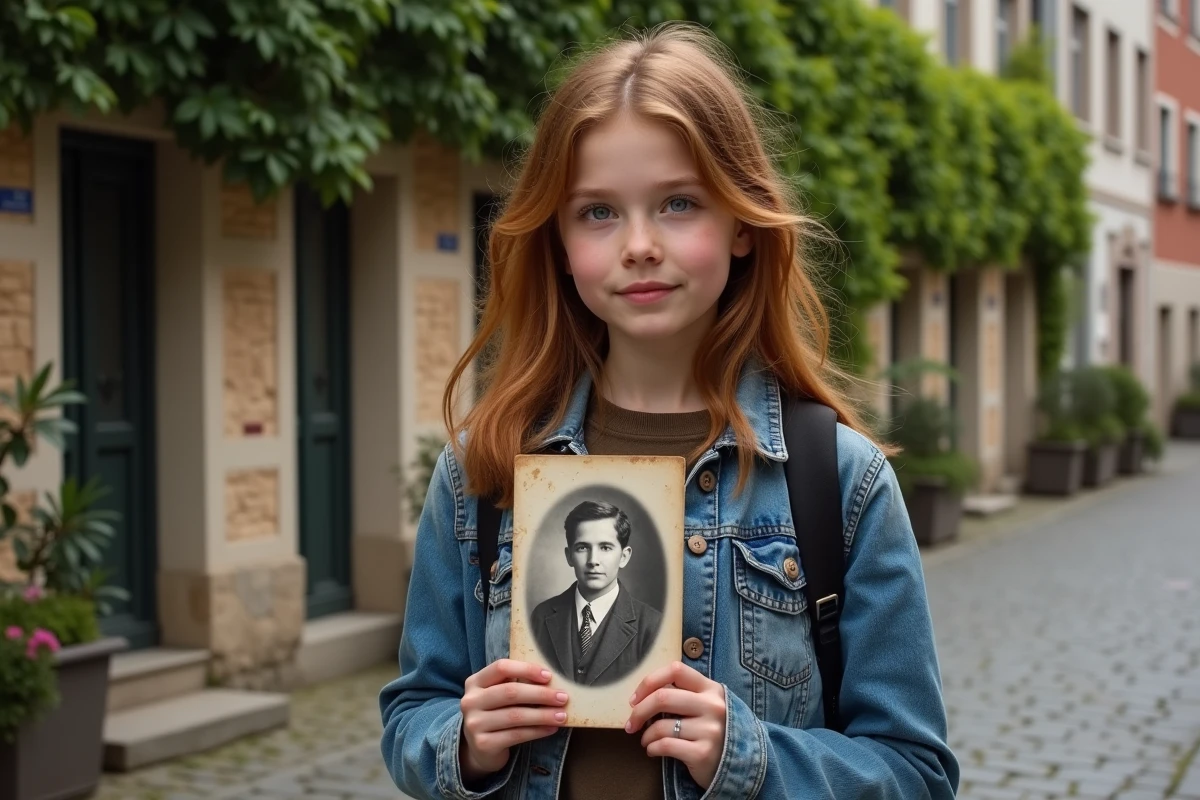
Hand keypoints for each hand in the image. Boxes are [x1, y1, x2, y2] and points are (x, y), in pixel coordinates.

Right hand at [459, 659, 568, 782]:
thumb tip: (551, 680)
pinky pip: (516, 735)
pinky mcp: (483, 744)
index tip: (548, 676)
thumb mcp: (499, 695)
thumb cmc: (496, 714)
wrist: (479, 749)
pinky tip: (551, 729)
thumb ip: (515, 683)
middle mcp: (470, 701)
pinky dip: (537, 731)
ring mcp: (474, 724)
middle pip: (510, 692)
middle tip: (562, 698)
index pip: (501, 667)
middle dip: (540, 694)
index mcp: (475, 682)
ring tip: (561, 715)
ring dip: (543, 715)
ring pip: (515, 715)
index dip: (526, 669)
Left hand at [626, 661, 726, 789]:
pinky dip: (652, 749)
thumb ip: (685, 695)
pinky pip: (665, 746)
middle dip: (639, 711)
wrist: (742, 763)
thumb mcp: (707, 705)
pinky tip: (653, 751)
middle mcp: (712, 706)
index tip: (636, 698)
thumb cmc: (714, 730)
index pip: (676, 670)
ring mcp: (710, 730)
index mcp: (711, 689)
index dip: (649, 681)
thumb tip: (644, 695)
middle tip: (632, 723)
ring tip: (646, 740)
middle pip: (663, 697)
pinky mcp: (703, 753)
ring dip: (646, 735)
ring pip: (661, 725)